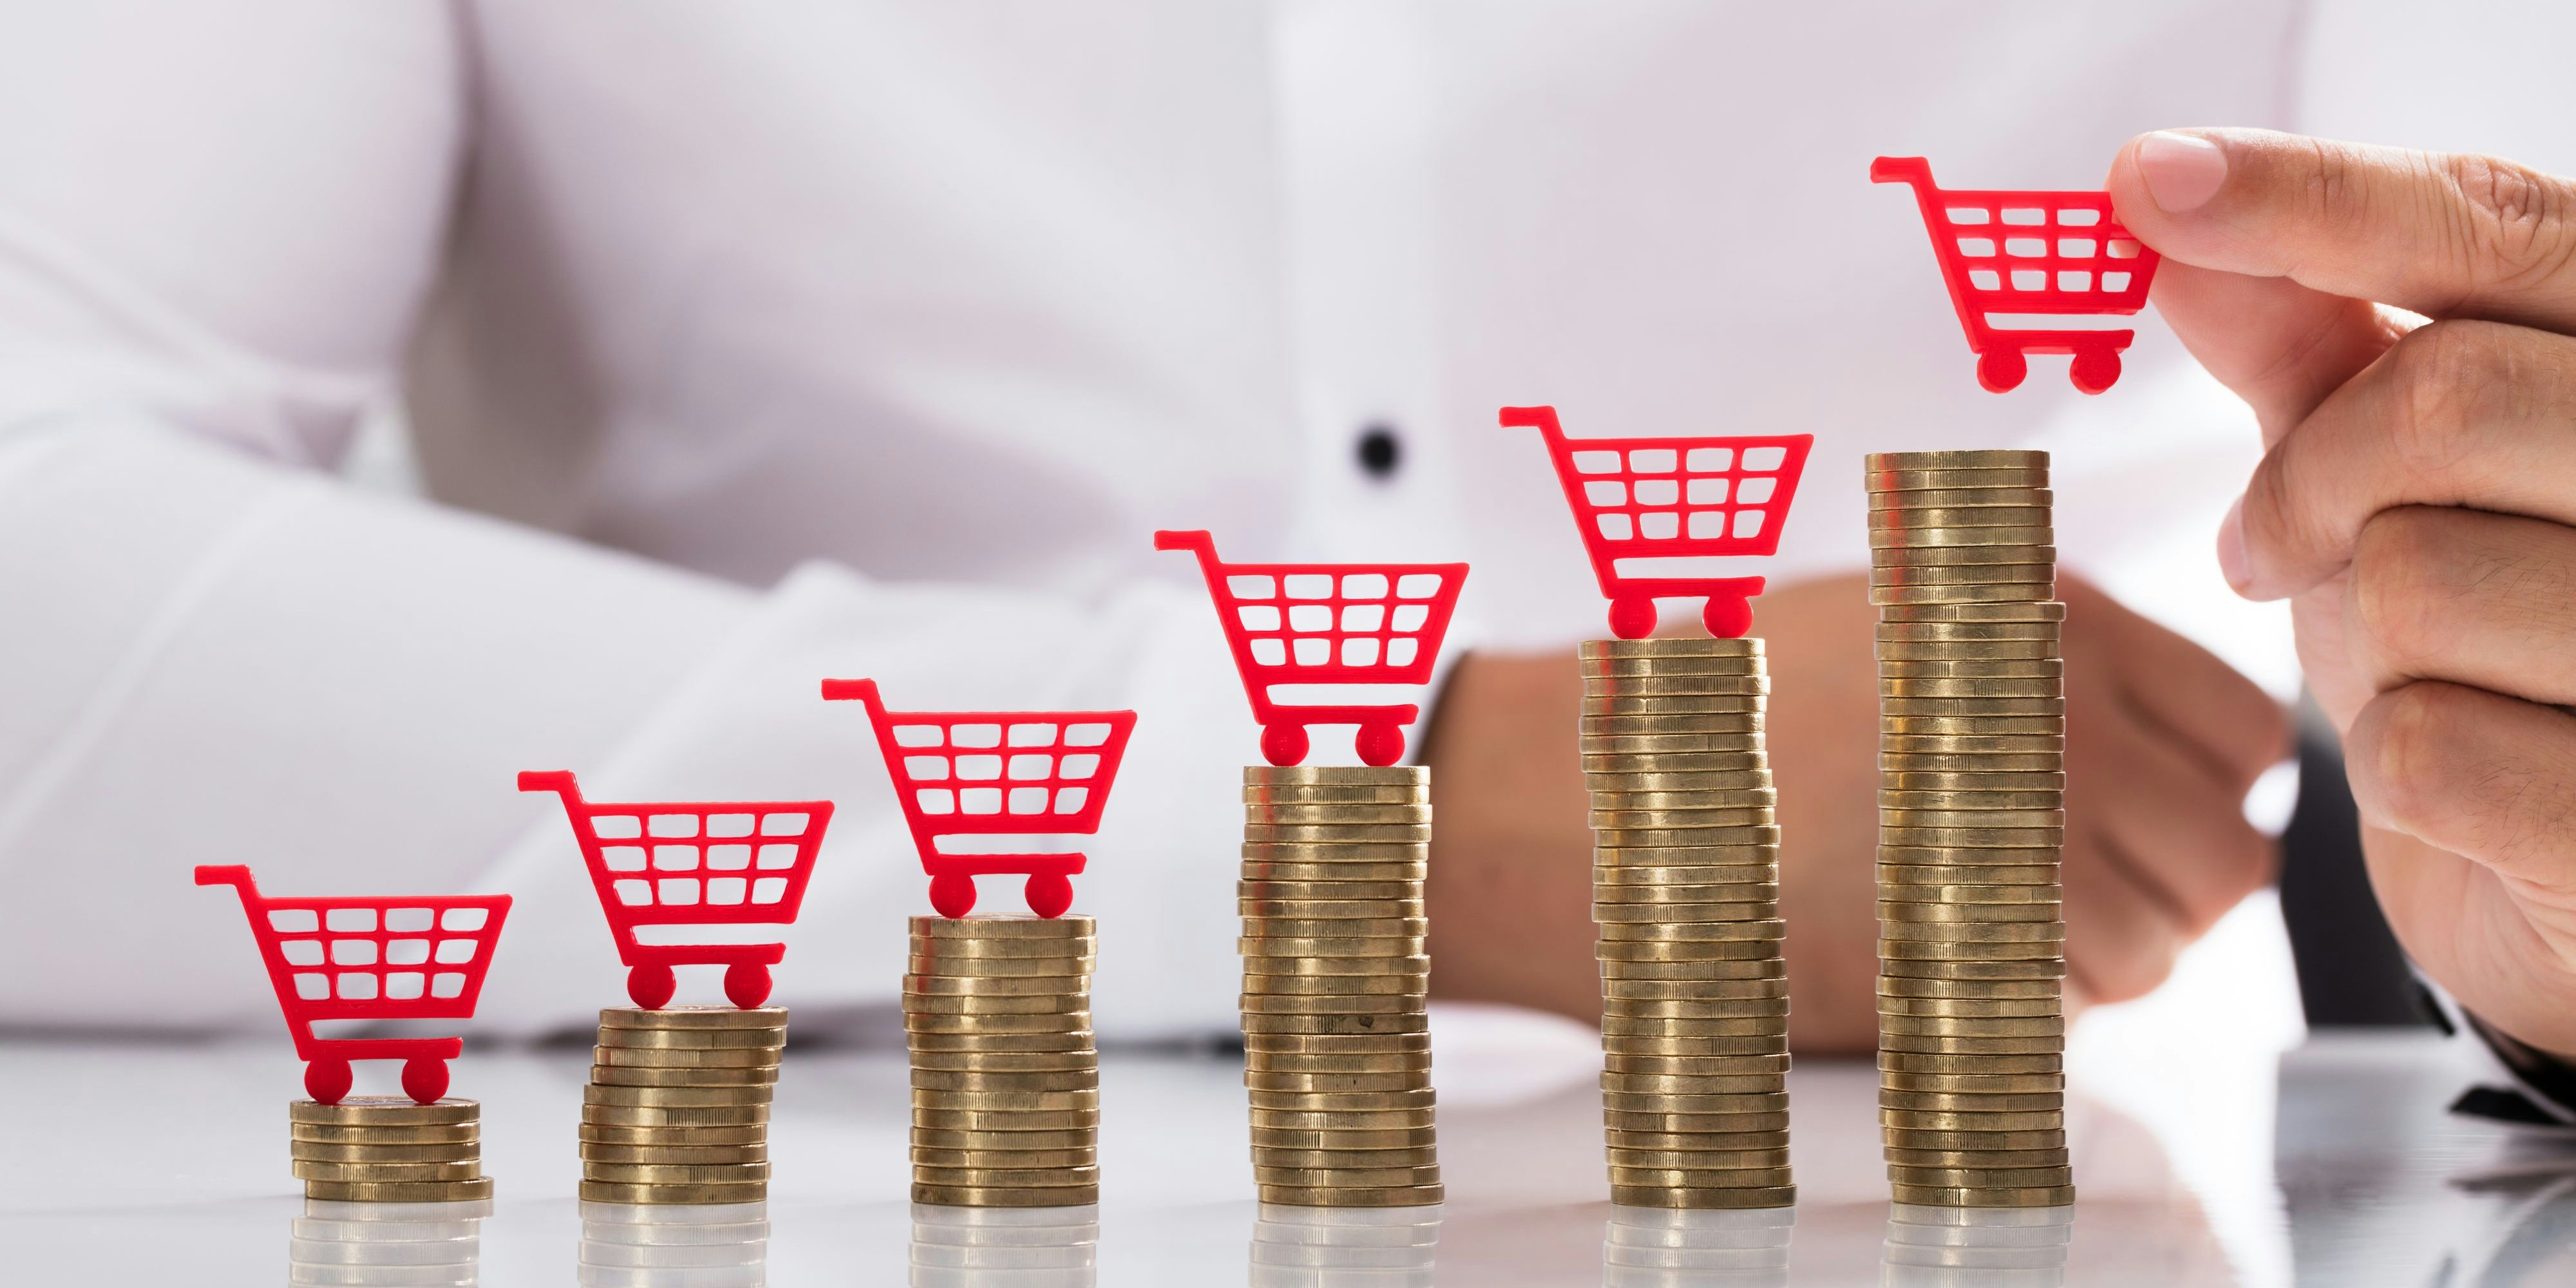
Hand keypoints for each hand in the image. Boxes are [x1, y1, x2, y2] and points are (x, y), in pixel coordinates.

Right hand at [1422, 574, 2284, 1051]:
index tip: (2152, 813)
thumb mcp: (1888, 613)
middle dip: (2168, 885)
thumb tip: (2161, 739)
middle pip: (2227, 851)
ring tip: (1985, 925)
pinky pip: (2080, 1008)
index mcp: (2041, 622)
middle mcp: (2058, 721)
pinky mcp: (1970, 949)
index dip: (2207, 788)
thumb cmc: (1710, 714)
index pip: (2243, 734)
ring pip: (2168, 944)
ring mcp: (2020, 839)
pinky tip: (1941, 961)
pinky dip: (2032, 1006)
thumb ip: (2032, 655)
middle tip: (2071, 891)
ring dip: (2101, 956)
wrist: (1575, 799)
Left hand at [2109, 127, 2575, 1054]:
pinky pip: (2427, 748)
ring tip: (2420, 677)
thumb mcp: (2390, 484)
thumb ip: (2309, 350)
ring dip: (2360, 645)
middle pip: (2440, 401)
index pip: (2494, 224)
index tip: (2144, 182)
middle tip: (2277, 550)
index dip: (2312, 199)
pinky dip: (2398, 772)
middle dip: (2308, 488)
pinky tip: (2464, 786)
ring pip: (2417, 578)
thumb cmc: (2494, 657)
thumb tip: (2168, 216)